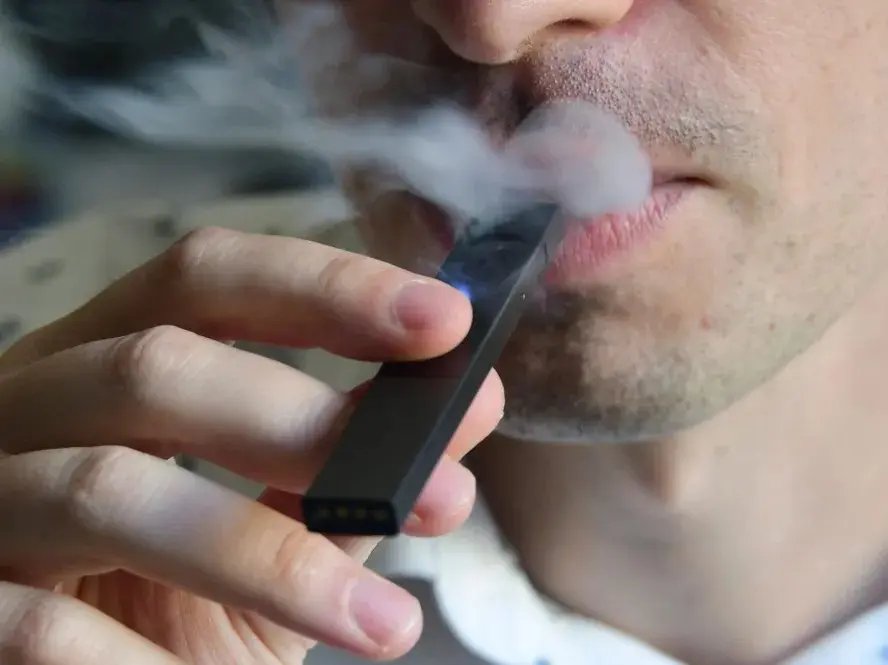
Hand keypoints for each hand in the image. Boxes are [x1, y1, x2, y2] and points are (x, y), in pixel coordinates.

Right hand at [0, 227, 503, 663]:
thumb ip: (355, 469)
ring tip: (383, 623)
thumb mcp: (273, 528)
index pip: (205, 278)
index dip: (326, 285)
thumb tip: (474, 405)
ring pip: (107, 491)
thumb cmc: (176, 599)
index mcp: (106, 358)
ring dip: (268, 555)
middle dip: (300, 421)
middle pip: (155, 365)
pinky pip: (45, 628)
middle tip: (424, 487)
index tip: (444, 320)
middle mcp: (29, 404)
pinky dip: (154, 661)